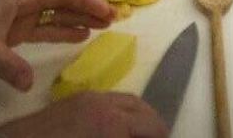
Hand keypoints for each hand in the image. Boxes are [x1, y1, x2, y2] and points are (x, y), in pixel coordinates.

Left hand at [0, 0, 113, 90]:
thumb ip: (8, 64)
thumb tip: (28, 83)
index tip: (106, 11)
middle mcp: (25, 2)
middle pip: (64, 0)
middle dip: (89, 8)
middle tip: (114, 18)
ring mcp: (20, 16)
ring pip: (57, 14)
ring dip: (80, 19)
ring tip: (104, 26)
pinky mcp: (14, 30)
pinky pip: (46, 28)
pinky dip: (64, 31)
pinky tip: (80, 36)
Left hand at [0, 93, 167, 137]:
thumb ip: (124, 137)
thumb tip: (148, 135)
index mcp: (112, 122)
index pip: (153, 126)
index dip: (160, 136)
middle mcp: (103, 103)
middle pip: (142, 109)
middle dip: (152, 127)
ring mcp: (87, 99)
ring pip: (125, 102)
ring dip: (136, 119)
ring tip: (136, 136)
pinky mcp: (73, 102)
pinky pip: (107, 102)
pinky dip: (119, 114)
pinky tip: (112, 131)